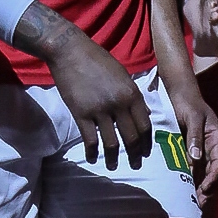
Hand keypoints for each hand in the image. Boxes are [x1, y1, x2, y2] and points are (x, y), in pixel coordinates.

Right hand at [15, 4, 151, 171]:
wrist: (70, 51)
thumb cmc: (97, 60)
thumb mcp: (122, 75)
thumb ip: (134, 95)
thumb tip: (145, 114)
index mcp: (132, 94)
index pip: (145, 125)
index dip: (147, 143)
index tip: (146, 153)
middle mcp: (119, 104)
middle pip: (132, 138)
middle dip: (136, 155)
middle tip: (136, 164)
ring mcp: (100, 110)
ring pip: (112, 143)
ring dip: (114, 159)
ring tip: (113, 166)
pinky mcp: (81, 114)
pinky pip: (91, 140)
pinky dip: (93, 152)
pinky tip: (92, 158)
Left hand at [168, 75, 217, 205]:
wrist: (179, 91)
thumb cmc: (188, 102)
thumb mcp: (193, 117)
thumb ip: (195, 137)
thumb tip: (195, 159)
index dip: (212, 177)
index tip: (204, 189)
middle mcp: (213, 145)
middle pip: (213, 171)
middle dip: (208, 188)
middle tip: (200, 204)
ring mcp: (204, 148)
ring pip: (205, 172)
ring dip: (200, 186)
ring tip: (195, 202)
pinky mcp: (193, 149)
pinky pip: (195, 167)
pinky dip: (193, 179)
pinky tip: (187, 189)